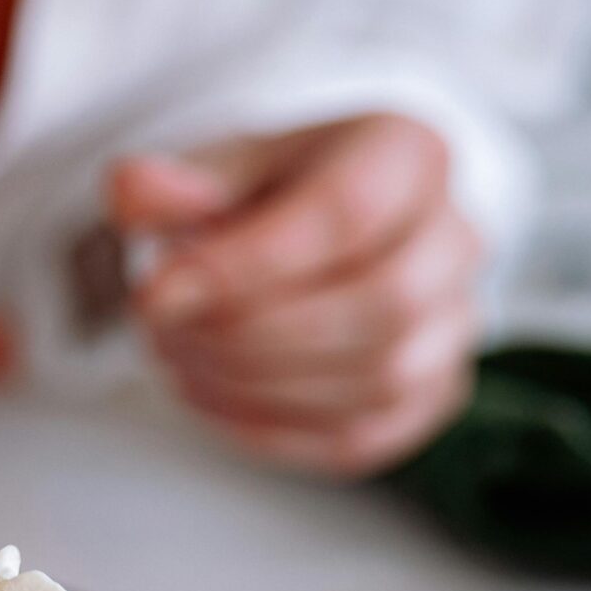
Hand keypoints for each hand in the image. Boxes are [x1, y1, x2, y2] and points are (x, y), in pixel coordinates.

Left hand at [109, 114, 481, 477]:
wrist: (305, 229)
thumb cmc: (264, 193)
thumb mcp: (215, 165)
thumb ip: (174, 181)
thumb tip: (135, 193)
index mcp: (407, 153)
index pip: (347, 213)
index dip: (246, 264)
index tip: (157, 293)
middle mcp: (456, 236)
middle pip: (381, 302)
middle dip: (254, 330)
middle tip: (164, 328)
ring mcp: (456, 322)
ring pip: (379, 377)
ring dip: (257, 381)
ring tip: (176, 353)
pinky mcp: (433, 394)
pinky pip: (364, 437)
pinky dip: (273, 427)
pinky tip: (209, 393)